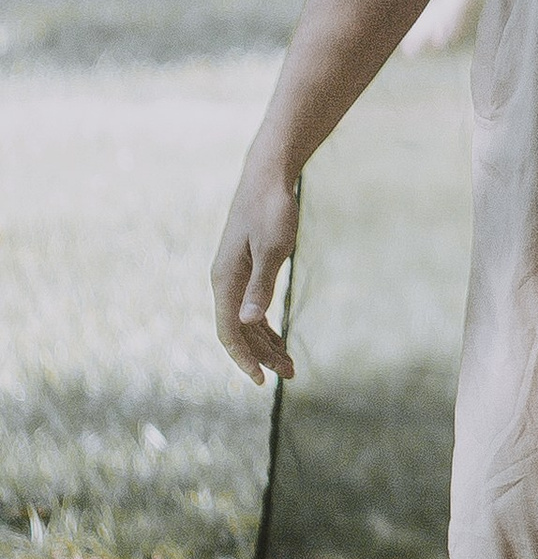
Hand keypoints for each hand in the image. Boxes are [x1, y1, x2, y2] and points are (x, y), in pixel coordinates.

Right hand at [212, 152, 301, 382]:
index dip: (244, 359)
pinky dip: (263, 326)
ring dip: (265, 344)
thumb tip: (248, 323)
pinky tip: (278, 337)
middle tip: (291, 374)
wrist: (268, 177)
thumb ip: (261, 286)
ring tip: (290, 364)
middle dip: (262, 356)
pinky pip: (249, 307)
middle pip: (238, 332)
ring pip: (245, 322)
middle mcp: (224, 282)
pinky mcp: (244, 269)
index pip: (229, 332)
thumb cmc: (272, 210)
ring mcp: (233, 276)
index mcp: (225, 280)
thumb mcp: (272, 249)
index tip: (263, 381)